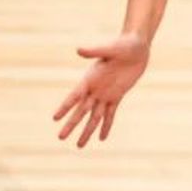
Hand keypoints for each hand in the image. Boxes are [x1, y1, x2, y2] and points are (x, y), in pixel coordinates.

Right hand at [52, 32, 149, 147]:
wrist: (136, 47)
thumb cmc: (123, 44)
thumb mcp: (110, 48)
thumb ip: (95, 50)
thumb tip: (79, 50)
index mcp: (89, 78)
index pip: (74, 96)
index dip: (65, 107)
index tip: (54, 118)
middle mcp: (94, 89)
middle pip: (81, 111)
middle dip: (71, 125)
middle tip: (60, 138)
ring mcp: (105, 94)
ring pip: (94, 117)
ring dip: (87, 131)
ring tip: (79, 146)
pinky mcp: (117, 96)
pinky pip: (110, 114)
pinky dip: (106, 126)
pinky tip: (101, 138)